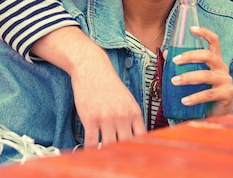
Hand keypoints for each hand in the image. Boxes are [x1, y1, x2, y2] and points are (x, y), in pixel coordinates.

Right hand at [32, 27, 145, 147]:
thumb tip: (136, 138)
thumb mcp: (127, 100)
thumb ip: (131, 118)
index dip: (139, 150)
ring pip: (109, 146)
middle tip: (119, 162)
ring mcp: (107, 118)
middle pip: (127, 145)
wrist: (92, 69)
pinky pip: (92, 142)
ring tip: (104, 159)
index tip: (136, 158)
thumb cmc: (109, 85)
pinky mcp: (90, 119)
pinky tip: (89, 152)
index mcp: (135, 112)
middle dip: (123, 155)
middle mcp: (123, 116)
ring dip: (106, 153)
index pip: (142, 138)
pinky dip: (90, 149)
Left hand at [169, 26, 232, 116]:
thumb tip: (166, 54)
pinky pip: (208, 95)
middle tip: (175, 60)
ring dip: (188, 77)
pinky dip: (195, 97)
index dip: (205, 33)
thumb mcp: (195, 77)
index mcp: (216, 61)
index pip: (214, 41)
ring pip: (206, 75)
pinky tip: (184, 101)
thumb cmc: (205, 92)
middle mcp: (222, 68)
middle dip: (190, 56)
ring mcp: (226, 81)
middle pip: (208, 56)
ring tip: (174, 81)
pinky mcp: (227, 95)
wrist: (218, 115)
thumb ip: (183, 66)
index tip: (192, 28)